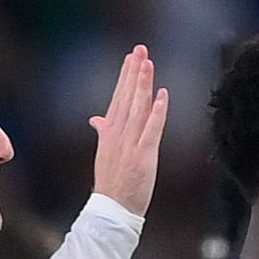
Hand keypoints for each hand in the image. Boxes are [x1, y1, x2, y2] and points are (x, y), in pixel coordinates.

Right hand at [91, 45, 168, 215]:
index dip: (125, 77)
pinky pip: (151, 129)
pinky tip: (162, 95)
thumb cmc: (111, 183)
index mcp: (109, 132)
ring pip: (137, 108)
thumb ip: (103, 132)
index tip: (131, 58)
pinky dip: (156, 112)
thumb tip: (97, 119)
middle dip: (133, 72)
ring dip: (142, 84)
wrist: (111, 209)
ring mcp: (129, 143)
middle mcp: (117, 133)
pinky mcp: (142, 155)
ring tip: (147, 63)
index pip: (118, 98)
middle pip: (127, 97)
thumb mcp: (104, 153)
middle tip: (140, 49)